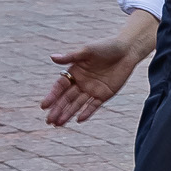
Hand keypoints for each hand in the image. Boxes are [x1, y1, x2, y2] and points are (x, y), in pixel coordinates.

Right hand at [40, 20, 154, 125]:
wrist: (127, 50)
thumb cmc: (106, 47)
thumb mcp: (87, 51)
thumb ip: (70, 57)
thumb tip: (52, 57)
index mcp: (74, 72)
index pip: (60, 87)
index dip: (52, 96)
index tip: (44, 106)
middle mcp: (81, 82)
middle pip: (67, 98)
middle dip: (57, 109)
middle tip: (49, 121)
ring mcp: (92, 89)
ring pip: (77, 104)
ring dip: (68, 114)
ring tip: (58, 124)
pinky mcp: (104, 94)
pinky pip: (93, 105)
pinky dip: (86, 112)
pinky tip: (78, 120)